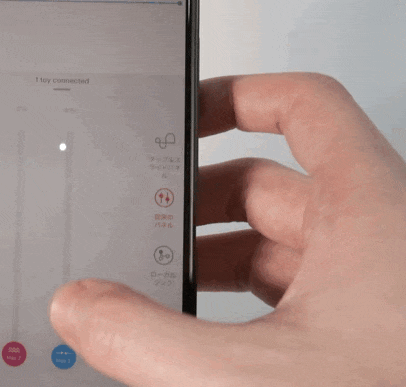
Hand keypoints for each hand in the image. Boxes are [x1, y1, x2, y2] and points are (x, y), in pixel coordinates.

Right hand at [49, 72, 405, 385]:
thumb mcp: (248, 378)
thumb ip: (143, 339)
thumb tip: (78, 308)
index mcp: (372, 214)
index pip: (305, 108)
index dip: (238, 93)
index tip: (181, 110)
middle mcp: (379, 244)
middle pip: (272, 183)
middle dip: (194, 199)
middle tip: (136, 216)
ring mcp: (374, 296)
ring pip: (279, 247)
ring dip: (211, 259)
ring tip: (149, 281)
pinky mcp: (364, 342)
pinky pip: (289, 300)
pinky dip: (236, 307)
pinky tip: (191, 336)